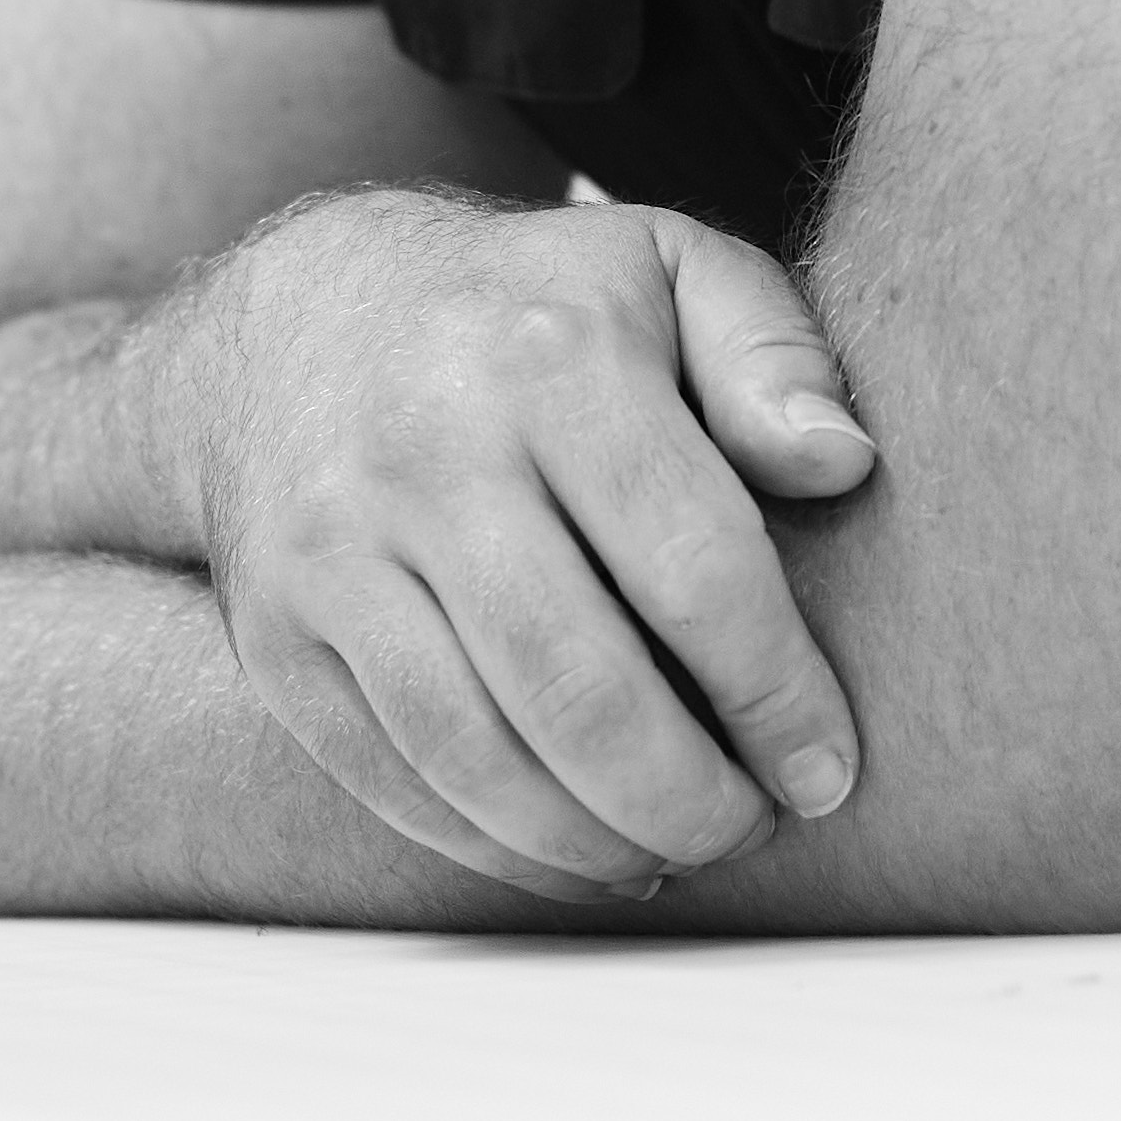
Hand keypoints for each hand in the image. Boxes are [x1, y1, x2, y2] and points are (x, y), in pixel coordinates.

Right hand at [171, 192, 880, 897]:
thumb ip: (772, 351)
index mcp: (550, 357)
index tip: (826, 767)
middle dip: (687, 798)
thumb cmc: (530, 309)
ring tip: (675, 854)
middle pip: (577, 686)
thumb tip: (843, 465)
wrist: (296, 320)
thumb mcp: (668, 266)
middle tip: (753, 830)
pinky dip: (494, 847)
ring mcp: (333, 552)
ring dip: (594, 843)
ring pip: (475, 755)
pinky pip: (392, 778)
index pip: (691, 562)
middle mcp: (428, 452)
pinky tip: (574, 853)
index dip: (774, 692)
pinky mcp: (277, 635)